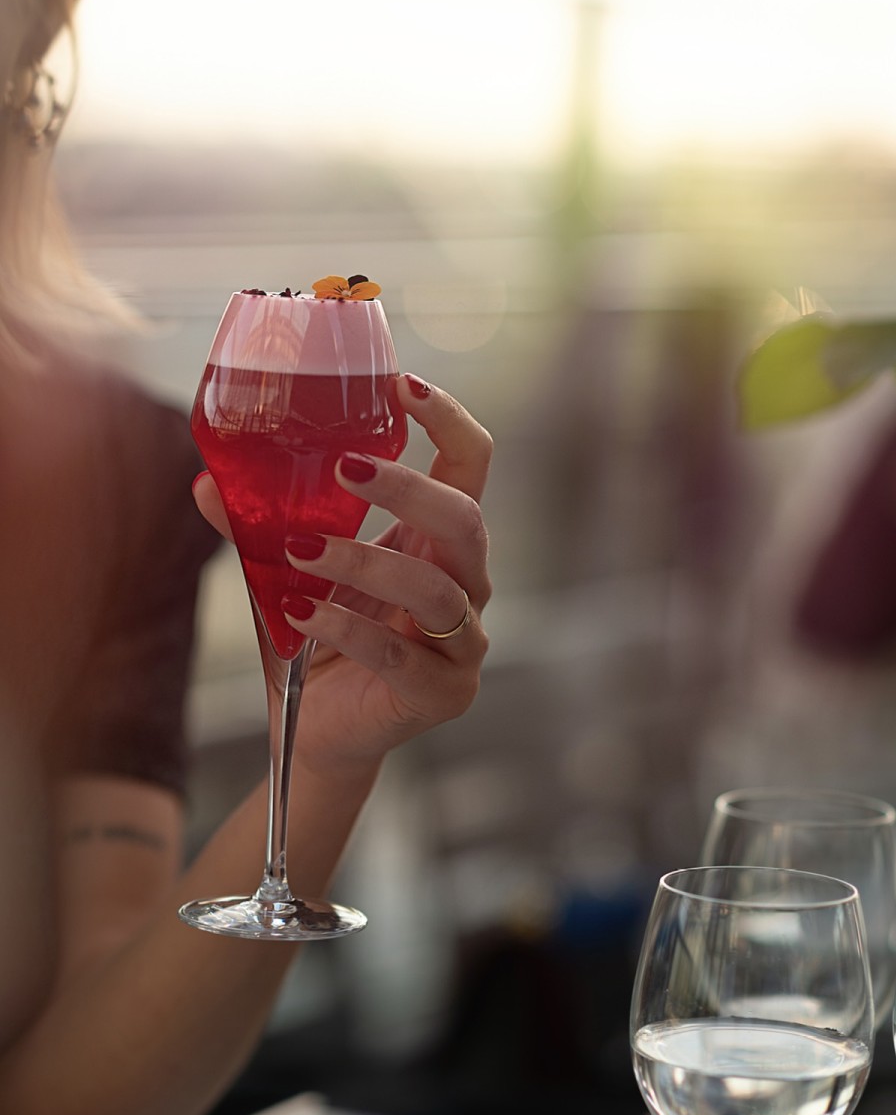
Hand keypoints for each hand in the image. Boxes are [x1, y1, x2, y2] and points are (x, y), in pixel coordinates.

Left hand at [193, 374, 491, 775]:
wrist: (322, 730)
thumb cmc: (320, 638)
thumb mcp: (290, 572)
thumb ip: (260, 529)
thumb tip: (207, 481)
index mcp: (438, 540)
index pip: (470, 465)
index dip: (448, 420)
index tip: (401, 384)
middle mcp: (465, 583)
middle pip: (466, 519)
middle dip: (407, 488)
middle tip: (342, 466)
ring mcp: (462, 641)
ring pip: (435, 588)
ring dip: (364, 561)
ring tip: (300, 550)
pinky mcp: (443, 691)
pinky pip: (400, 652)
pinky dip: (346, 627)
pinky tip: (300, 613)